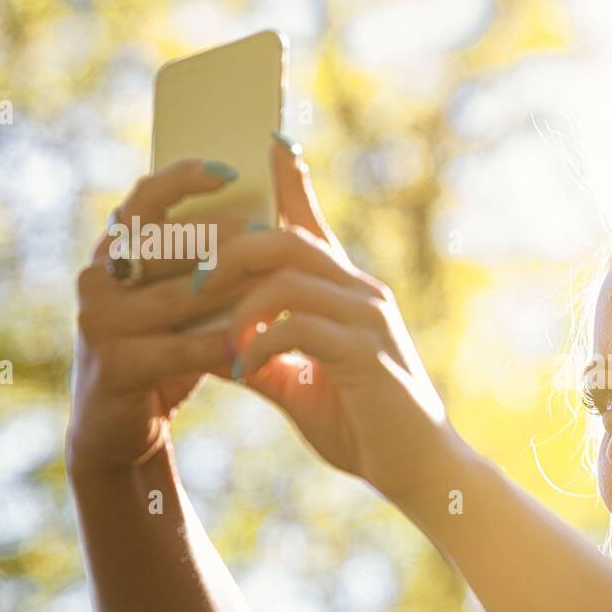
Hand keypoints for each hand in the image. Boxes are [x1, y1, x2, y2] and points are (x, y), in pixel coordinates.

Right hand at [67, 160, 253, 473]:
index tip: (230, 170)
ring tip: (277, 285)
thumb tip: (272, 215)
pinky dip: (219, 347)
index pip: (143, 201)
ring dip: (230, 291)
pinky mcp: (114, 367)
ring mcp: (99, 323)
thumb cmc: (164, 353)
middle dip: (220, 239)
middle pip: (164, 245)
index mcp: (114, 253)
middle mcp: (98, 280)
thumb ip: (210, 263)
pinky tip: (254, 345)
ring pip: (176, 297)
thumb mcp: (184, 302)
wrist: (124, 429)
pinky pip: (178, 349)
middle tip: (270, 234)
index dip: (182, 180)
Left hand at [212, 136, 462, 505]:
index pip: (311, 223)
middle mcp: (361, 293)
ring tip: (220, 338)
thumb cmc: (364, 427)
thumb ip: (261, 355)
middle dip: (228, 253)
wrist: (418, 470)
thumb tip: (209, 344)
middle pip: (285, 239)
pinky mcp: (365, 353)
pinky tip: (245, 370)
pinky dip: (260, 343)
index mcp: (348, 293)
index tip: (266, 141)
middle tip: (192, 286)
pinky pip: (298, 325)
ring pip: (287, 276)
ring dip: (239, 303)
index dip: (289, 180)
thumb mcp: (300, 385)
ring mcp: (367, 319)